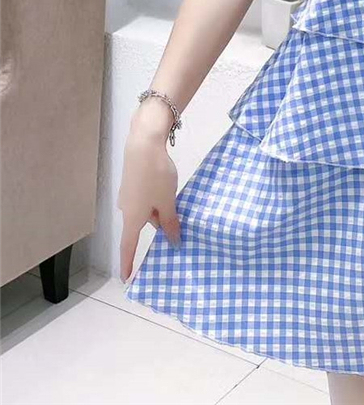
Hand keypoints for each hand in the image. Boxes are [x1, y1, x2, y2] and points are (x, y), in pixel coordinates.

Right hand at [116, 120, 180, 283]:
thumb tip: (173, 241)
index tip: (127, 279)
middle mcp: (126, 208)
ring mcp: (128, 194)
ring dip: (159, 212)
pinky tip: (169, 194)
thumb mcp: (167, 202)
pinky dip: (157, 201)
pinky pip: (145, 198)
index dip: (129, 263)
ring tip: (179, 211)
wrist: (144, 143)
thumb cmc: (155, 175)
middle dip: (157, 229)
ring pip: (146, 210)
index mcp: (132, 218)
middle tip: (174, 235)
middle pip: (141, 226)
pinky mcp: (133, 181)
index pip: (129, 246)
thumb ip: (170, 222)